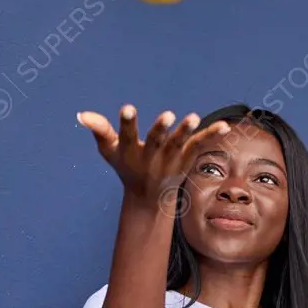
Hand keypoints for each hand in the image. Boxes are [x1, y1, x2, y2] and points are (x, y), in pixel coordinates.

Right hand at [77, 105, 229, 212]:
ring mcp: (171, 159)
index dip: (128, 123)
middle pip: (157, 142)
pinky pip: (200, 146)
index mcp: (131, 153)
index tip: (128, 108)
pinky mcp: (187, 158)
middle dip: (161, 129)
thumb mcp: (110, 152)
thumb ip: (100, 131)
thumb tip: (82, 114)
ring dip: (186, 131)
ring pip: (179, 144)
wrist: (149, 198)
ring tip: (193, 116)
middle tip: (167, 115)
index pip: (128, 137)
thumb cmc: (126, 168)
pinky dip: (212, 136)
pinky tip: (226, 126)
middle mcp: (151, 157)